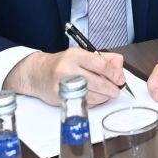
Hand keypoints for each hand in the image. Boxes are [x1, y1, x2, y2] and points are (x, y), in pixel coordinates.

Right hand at [5, 47, 125, 106]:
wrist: (37, 74)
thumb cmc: (62, 64)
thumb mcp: (82, 54)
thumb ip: (104, 59)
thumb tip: (120, 70)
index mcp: (76, 55)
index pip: (101, 65)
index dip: (114, 74)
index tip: (120, 79)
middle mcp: (68, 69)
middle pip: (98, 82)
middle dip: (112, 88)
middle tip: (117, 90)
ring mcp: (63, 85)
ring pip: (92, 95)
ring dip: (104, 97)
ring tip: (107, 94)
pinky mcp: (60, 99)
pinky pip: (83, 103)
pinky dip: (93, 102)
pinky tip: (95, 97)